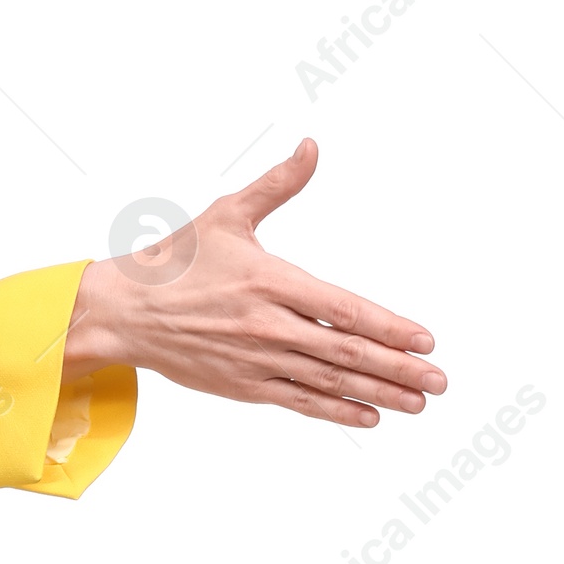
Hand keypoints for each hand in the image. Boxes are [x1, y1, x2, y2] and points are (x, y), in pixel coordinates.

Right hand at [60, 139, 445, 428]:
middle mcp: (267, 325)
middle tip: (439, 381)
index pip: (342, 310)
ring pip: (329, 381)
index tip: (425, 339)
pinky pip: (300, 402)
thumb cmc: (177, 260)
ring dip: (378, 393)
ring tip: (418, 402)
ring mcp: (256, 360)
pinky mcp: (244, 386)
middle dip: (398, 368)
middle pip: (346, 353)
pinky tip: (371, 416)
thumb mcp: (227, 214)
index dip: (388, 327)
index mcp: (269, 281)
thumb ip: (277, 185)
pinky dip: (337, 411)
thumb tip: (311, 148)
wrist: (124, 311)